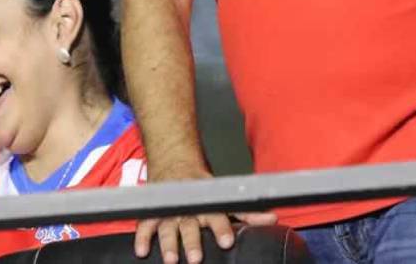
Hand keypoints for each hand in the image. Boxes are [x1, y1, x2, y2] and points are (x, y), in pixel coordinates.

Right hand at [132, 166, 276, 263]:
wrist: (173, 161)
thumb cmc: (201, 185)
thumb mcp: (224, 196)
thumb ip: (247, 211)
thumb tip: (274, 219)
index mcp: (206, 203)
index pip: (216, 215)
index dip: (221, 228)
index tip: (226, 241)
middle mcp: (187, 208)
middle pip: (190, 226)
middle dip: (192, 241)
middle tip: (196, 258)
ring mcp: (167, 210)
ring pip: (167, 228)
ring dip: (168, 243)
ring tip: (171, 260)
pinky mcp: (152, 213)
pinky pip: (145, 225)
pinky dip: (142, 237)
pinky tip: (142, 251)